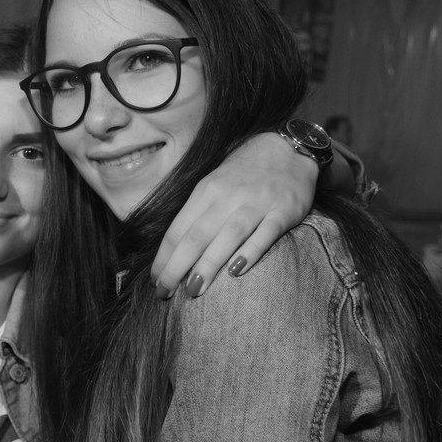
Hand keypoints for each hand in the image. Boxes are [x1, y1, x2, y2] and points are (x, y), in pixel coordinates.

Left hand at [151, 132, 317, 297]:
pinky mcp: (283, 211)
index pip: (178, 229)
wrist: (287, 148)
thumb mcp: (213, 184)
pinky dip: (250, 252)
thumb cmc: (243, 173)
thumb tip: (173, 252)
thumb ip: (197, 214)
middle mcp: (228, 196)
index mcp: (206, 191)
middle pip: (196, 236)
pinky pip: (265, 234)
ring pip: (227, 236)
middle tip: (165, 293)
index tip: (154, 281)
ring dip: (208, 265)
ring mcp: (256, 203)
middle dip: (177, 267)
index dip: (164, 257)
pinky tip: (235, 271)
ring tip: (193, 290)